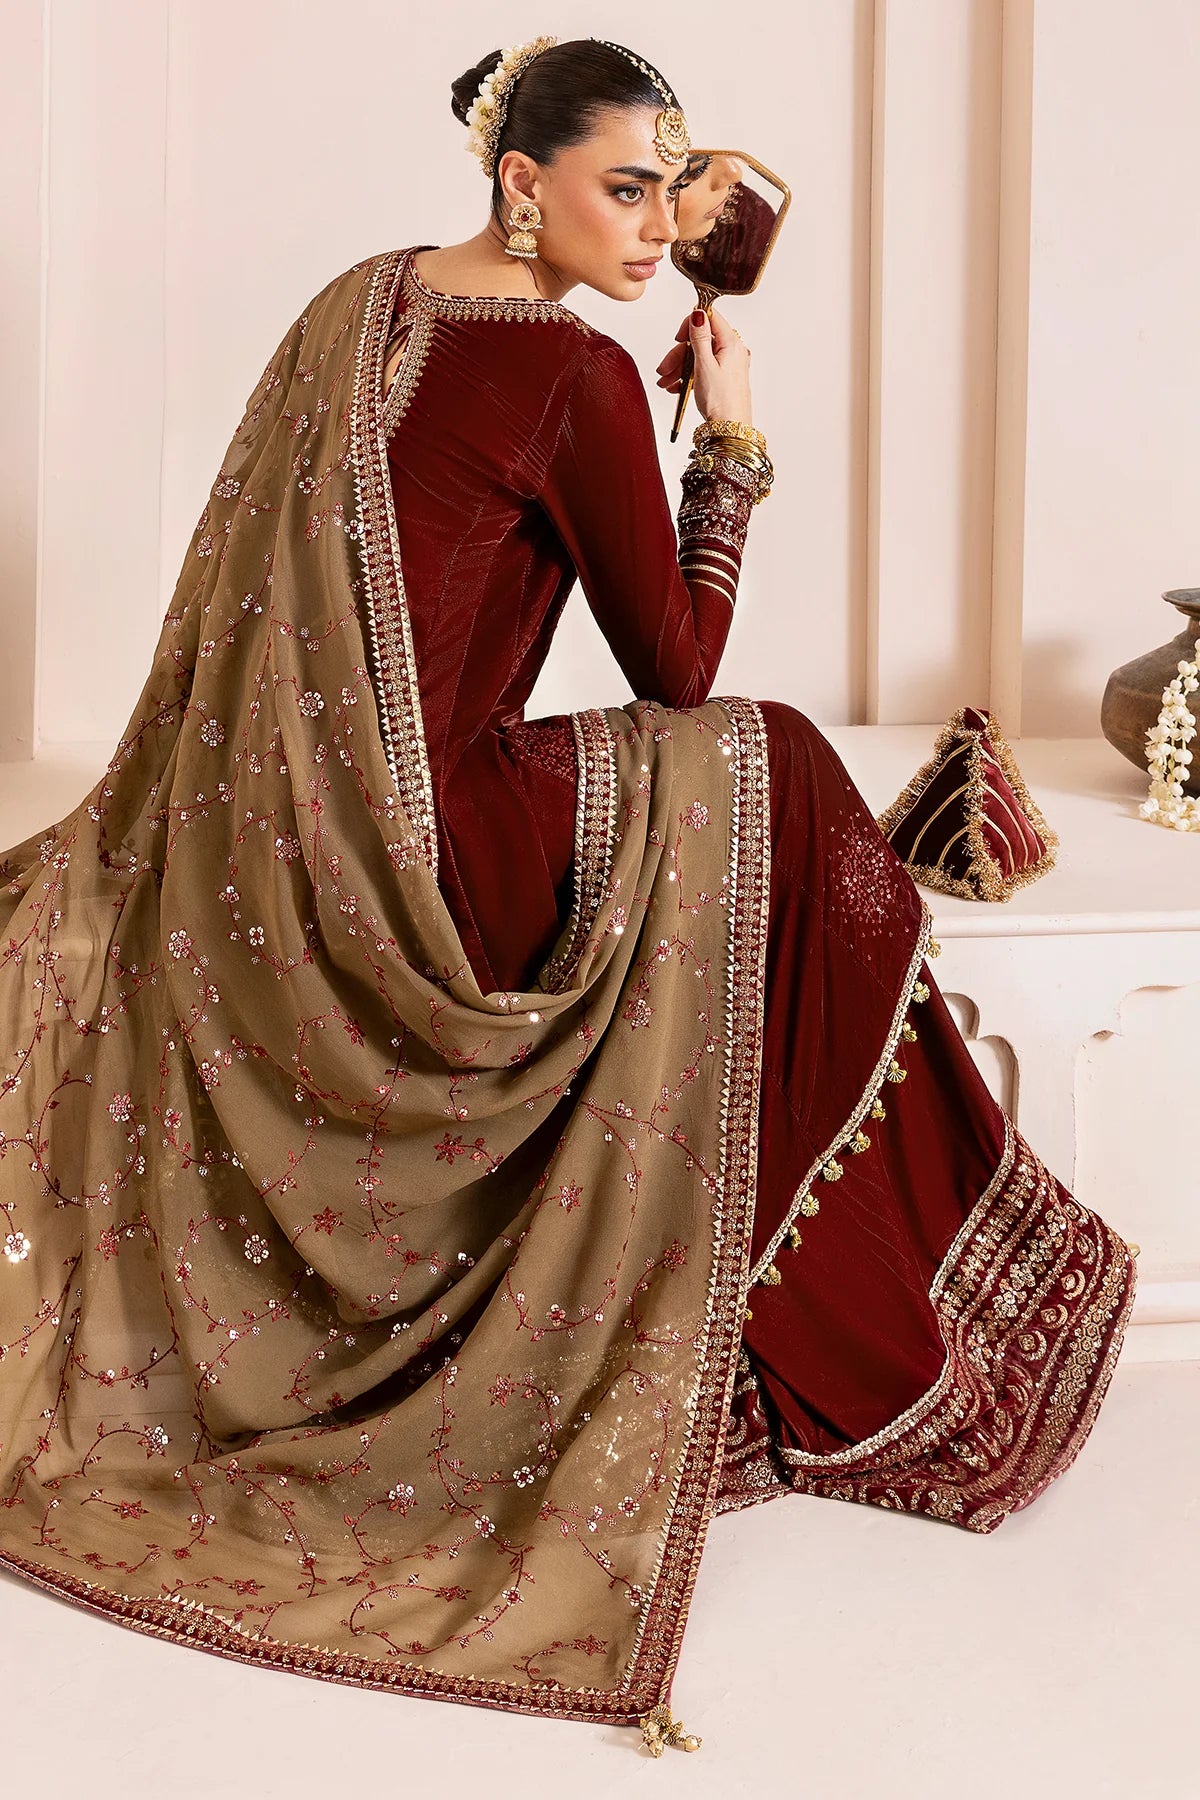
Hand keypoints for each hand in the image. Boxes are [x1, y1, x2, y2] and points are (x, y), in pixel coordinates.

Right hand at [655, 305, 752, 426]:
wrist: (730, 428)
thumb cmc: (721, 401)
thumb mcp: (704, 364)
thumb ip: (700, 337)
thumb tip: (698, 314)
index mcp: (731, 343)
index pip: (710, 318)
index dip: (690, 325)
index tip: (678, 338)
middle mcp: (733, 351)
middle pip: (700, 340)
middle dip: (679, 354)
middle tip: (664, 369)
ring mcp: (729, 365)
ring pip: (699, 357)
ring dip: (679, 368)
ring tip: (665, 383)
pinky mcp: (724, 378)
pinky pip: (703, 369)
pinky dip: (688, 376)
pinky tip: (676, 387)